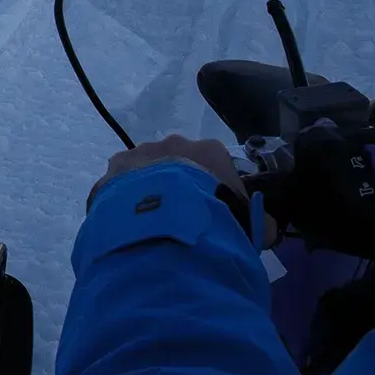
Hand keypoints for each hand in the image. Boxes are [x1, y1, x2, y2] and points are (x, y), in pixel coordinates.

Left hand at [91, 135, 276, 244]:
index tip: (213, 212)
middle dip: (177, 186)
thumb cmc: (216, 219)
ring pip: (142, 173)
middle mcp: (171, 145)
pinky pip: (116, 191)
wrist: (166, 224)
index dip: (214, 190)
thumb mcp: (250, 225)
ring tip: (150, 225)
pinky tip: (127, 230)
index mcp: (209, 151)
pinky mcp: (108, 177)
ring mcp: (136, 157)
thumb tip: (266, 229)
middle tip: (179, 218)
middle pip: (176, 164)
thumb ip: (259, 224)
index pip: (215, 165)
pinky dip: (121, 207)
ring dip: (146, 192)